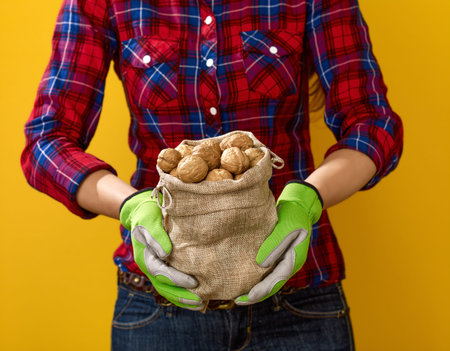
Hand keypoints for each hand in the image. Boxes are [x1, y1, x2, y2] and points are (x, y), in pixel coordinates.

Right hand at [119, 188, 203, 310]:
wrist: (143, 211)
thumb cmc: (147, 214)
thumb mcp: (148, 220)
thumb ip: (155, 235)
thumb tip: (165, 253)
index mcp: (146, 257)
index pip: (162, 273)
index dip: (177, 280)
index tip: (194, 282)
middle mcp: (151, 267)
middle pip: (165, 287)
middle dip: (182, 296)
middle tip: (200, 302)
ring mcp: (158, 268)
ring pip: (168, 289)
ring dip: (183, 299)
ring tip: (201, 304)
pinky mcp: (165, 266)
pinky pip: (173, 284)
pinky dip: (183, 293)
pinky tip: (198, 298)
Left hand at [235, 181, 322, 304]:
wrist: (298, 205)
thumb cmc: (294, 214)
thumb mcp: (287, 228)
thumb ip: (275, 245)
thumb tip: (260, 264)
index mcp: (294, 260)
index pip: (277, 280)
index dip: (263, 290)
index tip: (248, 296)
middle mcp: (288, 264)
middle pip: (272, 285)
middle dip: (255, 294)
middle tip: (237, 301)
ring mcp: (282, 260)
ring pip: (268, 279)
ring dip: (254, 288)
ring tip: (237, 295)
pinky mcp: (276, 255)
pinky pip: (265, 270)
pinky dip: (255, 277)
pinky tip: (242, 278)